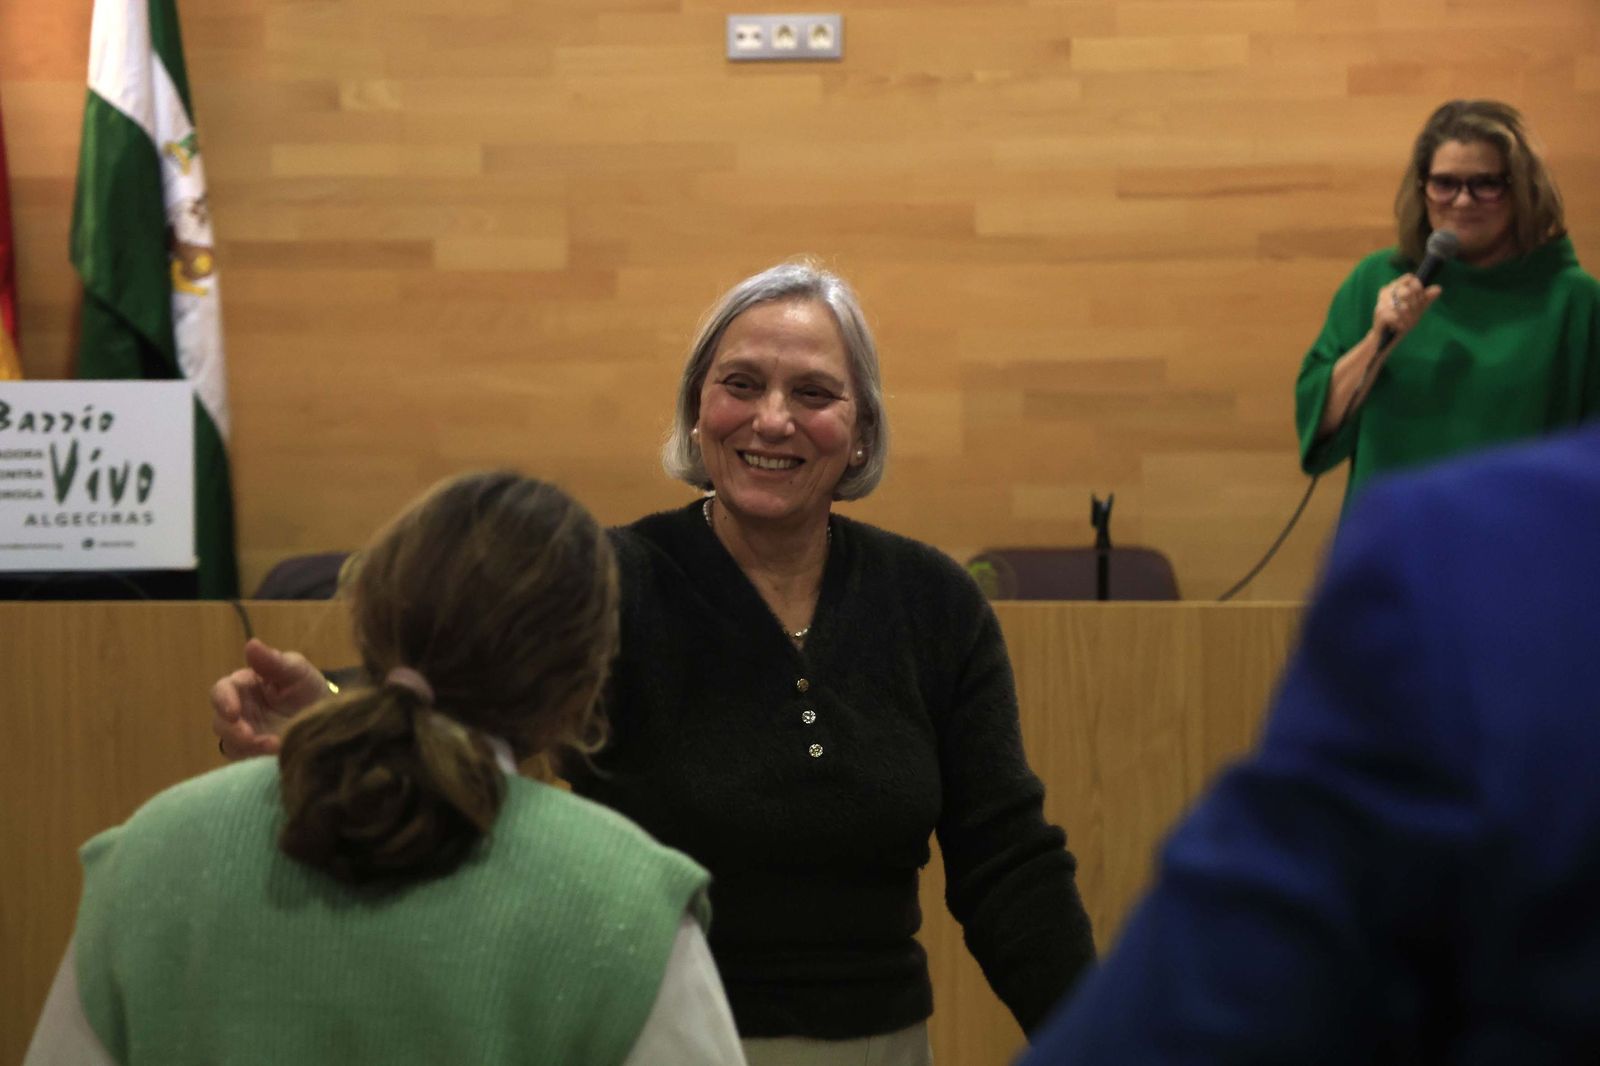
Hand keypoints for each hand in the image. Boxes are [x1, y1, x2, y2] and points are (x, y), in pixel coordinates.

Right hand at [211, 638, 328, 758]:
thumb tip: (251, 644)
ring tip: (274, 747)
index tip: (233, 713)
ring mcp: (246, 735)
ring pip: (231, 744)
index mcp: (244, 686)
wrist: (331, 717)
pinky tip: (276, 756)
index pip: (222, 690)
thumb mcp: (297, 670)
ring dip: (248, 747)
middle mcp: (239, 711)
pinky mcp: (255, 755)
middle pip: (220, 722)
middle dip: (233, 731)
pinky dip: (257, 760)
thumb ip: (274, 661)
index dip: (223, 701)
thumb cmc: (308, 688)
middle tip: (251, 737)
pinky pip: (246, 761)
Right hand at [1372, 275, 1441, 350]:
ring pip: (1403, 306)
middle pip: (1407, 291)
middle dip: (1414, 306)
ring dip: (1408, 317)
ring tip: (1406, 323)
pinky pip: (1396, 317)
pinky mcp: (1379, 313)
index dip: (1418, 289)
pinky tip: (1400, 327)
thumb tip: (1438, 288)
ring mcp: (1381, 302)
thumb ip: (1426, 298)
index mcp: (1395, 286)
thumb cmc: (1402, 320)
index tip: (1420, 301)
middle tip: (1413, 316)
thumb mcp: (1417, 309)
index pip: (1410, 278)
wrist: (1387, 338)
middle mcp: (1386, 291)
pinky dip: (1401, 324)